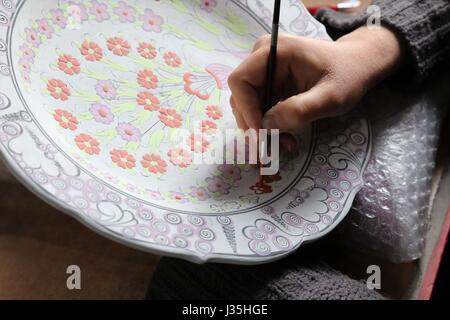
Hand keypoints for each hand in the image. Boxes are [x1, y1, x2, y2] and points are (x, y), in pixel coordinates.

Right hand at [228, 26, 403, 130]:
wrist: (357, 67)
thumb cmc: (348, 75)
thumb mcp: (331, 96)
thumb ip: (301, 110)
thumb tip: (267, 126)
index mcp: (273, 51)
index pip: (240, 81)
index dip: (246, 109)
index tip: (261, 134)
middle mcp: (261, 59)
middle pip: (240, 97)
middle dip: (254, 125)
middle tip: (272, 148)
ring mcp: (264, 72)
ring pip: (247, 107)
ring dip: (262, 130)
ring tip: (286, 143)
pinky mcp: (268, 86)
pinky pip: (258, 110)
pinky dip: (268, 128)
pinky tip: (286, 137)